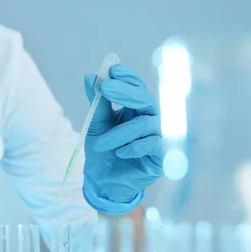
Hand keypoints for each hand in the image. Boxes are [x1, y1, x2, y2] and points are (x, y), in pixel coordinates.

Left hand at [82, 64, 162, 214]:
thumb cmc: (102, 151)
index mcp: (134, 110)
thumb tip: (90, 77)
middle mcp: (149, 120)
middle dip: (126, 92)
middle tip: (106, 88)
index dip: (128, 77)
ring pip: (144, 124)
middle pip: (145, 100)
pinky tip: (120, 152)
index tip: (113, 69)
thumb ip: (97, 103)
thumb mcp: (96, 125)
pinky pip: (152, 144)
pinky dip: (133, 147)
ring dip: (119, 132)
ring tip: (99, 143)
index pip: (136, 88)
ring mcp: (157, 137)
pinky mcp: (160, 157)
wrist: (103, 182)